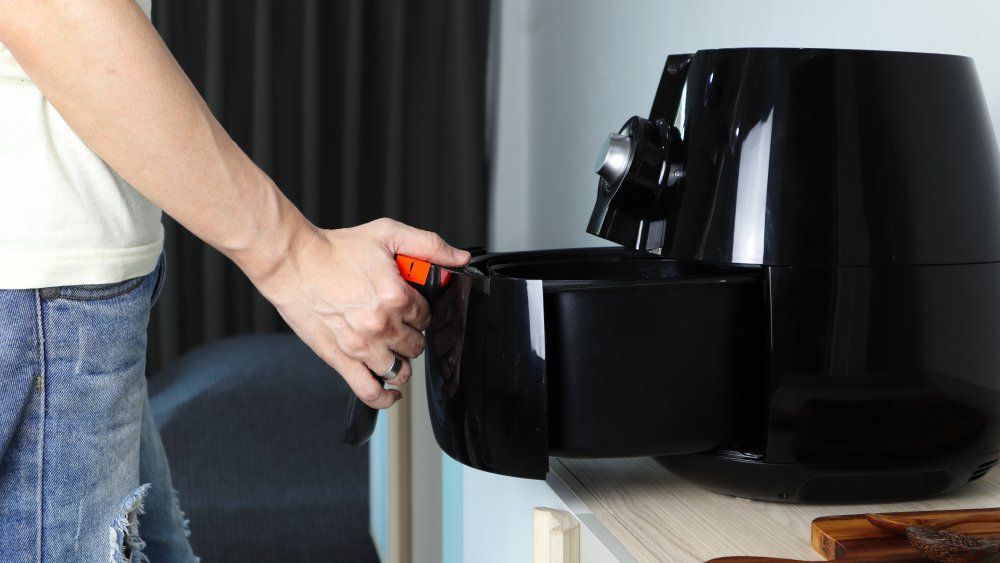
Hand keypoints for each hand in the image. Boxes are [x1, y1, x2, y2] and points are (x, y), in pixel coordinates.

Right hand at [254, 218, 470, 408]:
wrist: (294, 263)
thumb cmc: (336, 249)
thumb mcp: (388, 234)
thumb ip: (429, 245)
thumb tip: (459, 258)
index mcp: (396, 296)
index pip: (427, 317)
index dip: (420, 312)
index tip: (410, 308)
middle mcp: (382, 325)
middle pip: (416, 345)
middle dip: (412, 336)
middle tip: (399, 325)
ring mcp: (362, 346)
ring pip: (399, 370)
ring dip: (400, 362)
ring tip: (392, 350)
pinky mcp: (341, 360)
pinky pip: (370, 391)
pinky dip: (384, 399)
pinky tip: (391, 393)